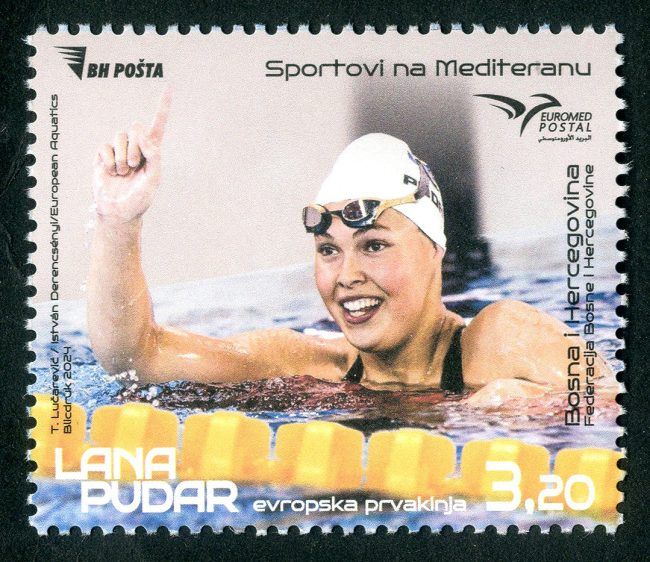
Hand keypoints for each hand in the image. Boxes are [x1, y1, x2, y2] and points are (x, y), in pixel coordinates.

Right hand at [92, 87, 171, 223]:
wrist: (119, 211)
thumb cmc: (140, 198)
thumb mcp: (154, 178)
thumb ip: (153, 154)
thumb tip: (141, 131)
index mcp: (152, 151)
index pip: (158, 125)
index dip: (163, 107)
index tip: (169, 87)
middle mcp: (136, 146)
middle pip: (135, 128)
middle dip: (136, 149)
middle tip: (134, 167)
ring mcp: (119, 149)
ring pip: (120, 136)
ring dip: (123, 157)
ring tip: (123, 173)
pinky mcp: (103, 154)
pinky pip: (105, 146)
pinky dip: (109, 161)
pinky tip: (112, 173)